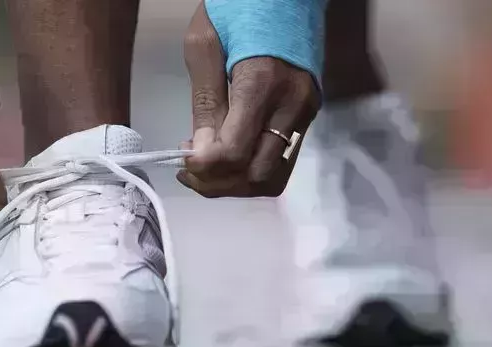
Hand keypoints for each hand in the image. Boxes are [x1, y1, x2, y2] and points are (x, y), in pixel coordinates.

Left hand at [178, 2, 320, 197]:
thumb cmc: (239, 6)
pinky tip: (230, 157)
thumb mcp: (205, 44)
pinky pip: (281, 161)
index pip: (234, 151)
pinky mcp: (308, 115)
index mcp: (262, 83)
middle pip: (256, 175)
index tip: (183, 160)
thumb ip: (204, 102)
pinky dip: (253, 170)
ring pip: (274, 177)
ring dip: (237, 184)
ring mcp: (304, 113)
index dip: (204, 167)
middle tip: (191, 170)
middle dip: (219, 183)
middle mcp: (290, 105)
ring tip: (209, 169)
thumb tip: (200, 151)